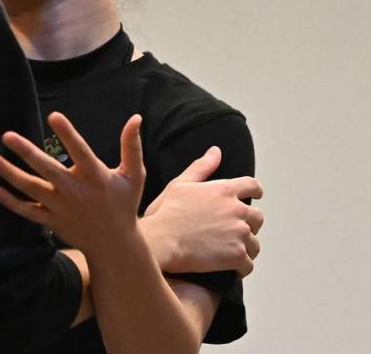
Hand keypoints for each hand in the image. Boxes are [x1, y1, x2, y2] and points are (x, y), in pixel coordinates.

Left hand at [0, 112, 144, 255]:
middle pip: (47, 169)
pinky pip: (28, 212)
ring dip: (9, 174)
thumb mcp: (134, 176)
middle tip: (7, 135)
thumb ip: (131, 146)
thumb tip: (136, 117)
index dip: (68, 134)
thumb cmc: (124, 204)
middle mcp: (76, 191)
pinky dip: (11, 203)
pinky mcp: (52, 221)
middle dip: (26, 152)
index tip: (53, 116)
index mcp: (96, 177)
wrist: (114, 245)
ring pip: (31, 189)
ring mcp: (61, 207)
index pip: (80, 151)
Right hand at [141, 147, 262, 275]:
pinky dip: (240, 267)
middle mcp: (237, 210)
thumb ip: (201, 167)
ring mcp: (239, 233)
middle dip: (248, 223)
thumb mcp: (180, 184)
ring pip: (254, 243)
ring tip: (226, 251)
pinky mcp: (237, 256)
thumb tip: (216, 151)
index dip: (255, 192)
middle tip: (230, 231)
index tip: (254, 197)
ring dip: (244, 247)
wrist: (161, 240)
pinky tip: (228, 269)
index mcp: (224, 190)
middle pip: (257, 217)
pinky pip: (248, 265)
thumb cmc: (166, 212)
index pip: (253, 186)